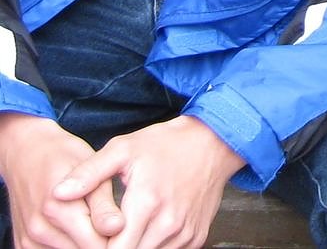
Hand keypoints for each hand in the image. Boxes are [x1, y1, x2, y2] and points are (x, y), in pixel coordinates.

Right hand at [0, 112, 120, 248]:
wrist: (28, 154)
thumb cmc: (66, 157)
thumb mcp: (94, 170)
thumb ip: (104, 203)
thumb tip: (118, 228)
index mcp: (59, 208)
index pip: (96, 244)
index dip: (117, 239)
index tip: (129, 227)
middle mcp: (39, 228)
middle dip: (102, 242)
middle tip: (113, 222)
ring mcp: (29, 239)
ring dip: (85, 243)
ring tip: (94, 222)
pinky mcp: (23, 244)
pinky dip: (69, 244)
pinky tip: (78, 227)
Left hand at [50, 116, 243, 248]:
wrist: (213, 143)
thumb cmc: (167, 144)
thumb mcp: (124, 149)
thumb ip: (89, 173)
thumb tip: (58, 194)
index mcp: (146, 203)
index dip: (96, 247)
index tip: (91, 237)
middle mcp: (167, 223)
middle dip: (113, 248)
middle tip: (107, 235)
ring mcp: (184, 233)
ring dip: (134, 248)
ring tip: (127, 231)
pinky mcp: (196, 237)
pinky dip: (153, 248)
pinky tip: (146, 232)